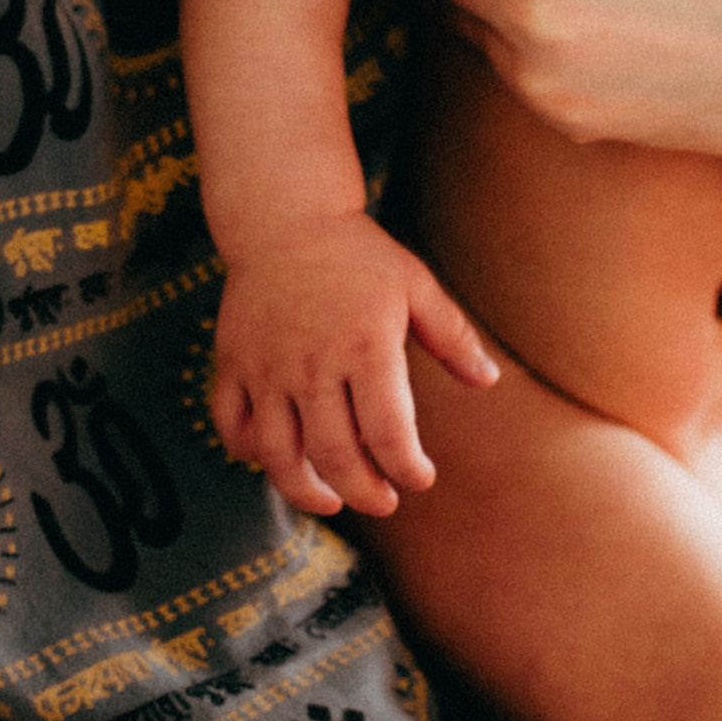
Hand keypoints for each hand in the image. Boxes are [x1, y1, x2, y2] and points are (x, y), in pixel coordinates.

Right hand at [207, 213, 497, 516]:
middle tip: (383, 501)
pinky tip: (277, 459)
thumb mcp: (415, 285)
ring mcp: (268, 368)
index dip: (407, 469)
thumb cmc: (359, 254)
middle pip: (335, 457)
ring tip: (330, 502)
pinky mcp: (233, 363)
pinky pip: (232, 426)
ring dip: (305, 492)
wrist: (285, 218)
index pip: (388, 433)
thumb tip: (489, 381)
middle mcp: (314, 365)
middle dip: (364, 493)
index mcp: (366, 347)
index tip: (421, 479)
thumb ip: (452, 335)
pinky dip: (250, 453)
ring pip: (279, 455)